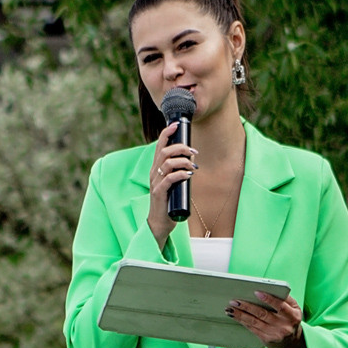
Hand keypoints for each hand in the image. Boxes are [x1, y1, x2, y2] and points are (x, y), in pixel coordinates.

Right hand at [147, 124, 196, 246]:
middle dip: (181, 148)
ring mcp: (155, 182)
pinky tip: (188, 175)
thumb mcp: (173, 182)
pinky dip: (180, 174)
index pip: (159, 145)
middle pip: (164, 151)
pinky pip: (169, 179)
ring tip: (192, 166)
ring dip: (183, 161)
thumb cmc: (168, 201)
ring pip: (167, 163)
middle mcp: (154, 172)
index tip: (176, 125)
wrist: (160, 222)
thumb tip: (191, 158)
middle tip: (193, 152)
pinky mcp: (159, 193)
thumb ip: (179, 170)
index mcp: (156, 168)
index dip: (167, 133)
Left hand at [227, 291, 308, 347]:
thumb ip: (286, 299)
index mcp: (292, 315)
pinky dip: (243, 322)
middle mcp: (284, 326)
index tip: (256, 292)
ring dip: (241, 315)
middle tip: (235, 301)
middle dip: (247, 307)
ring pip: (255, 322)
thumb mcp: (295, 308)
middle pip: (263, 314)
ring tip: (231, 309)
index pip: (280, 306)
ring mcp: (275, 334)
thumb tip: (271, 288)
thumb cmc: (290, 319)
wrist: (291, 340)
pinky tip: (236, 317)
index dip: (268, 299)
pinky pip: (253, 329)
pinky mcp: (267, 340)